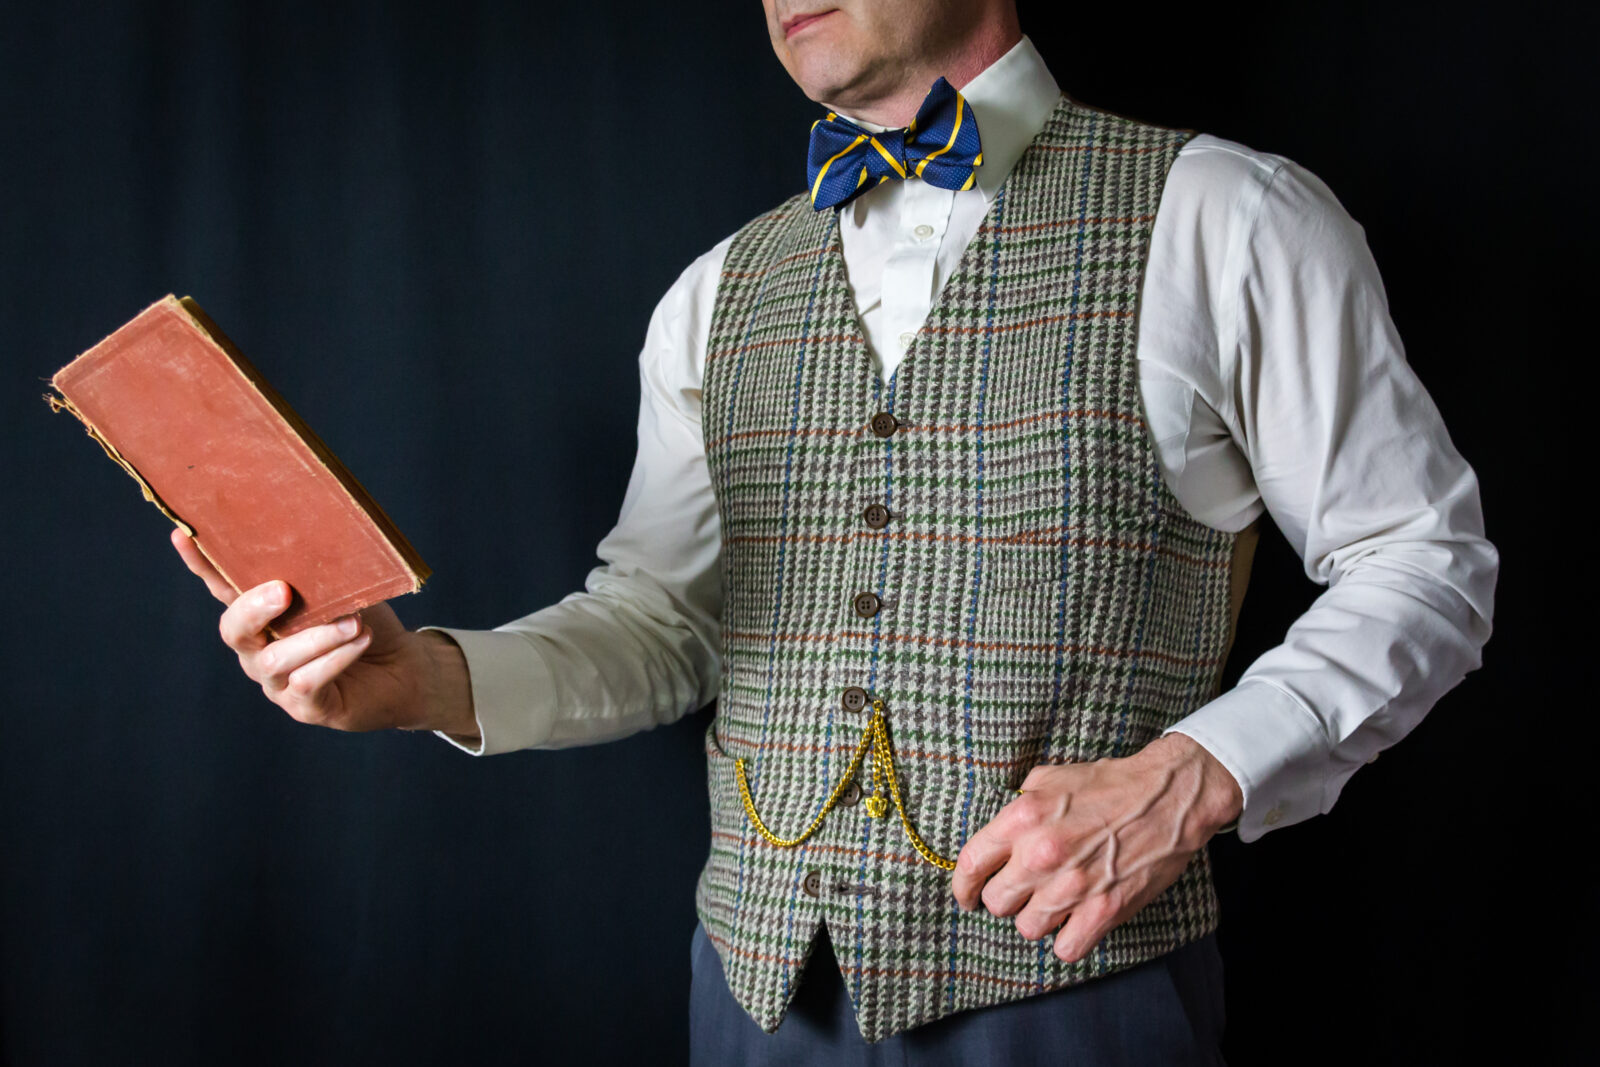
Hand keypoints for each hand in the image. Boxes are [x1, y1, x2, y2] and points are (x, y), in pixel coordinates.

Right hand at [170, 527, 476, 737]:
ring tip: (353, 622)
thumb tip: (316, 546)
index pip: (224, 588)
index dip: (202, 565)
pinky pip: (308, 683)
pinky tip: (360, 640)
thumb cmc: (366, 623)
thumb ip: (322, 575)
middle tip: (284, 591)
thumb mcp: (346, 592)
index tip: (182, 534)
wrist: (404, 668)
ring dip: (316, 637)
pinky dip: (336, 658)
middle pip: (234, 630)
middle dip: (254, 608)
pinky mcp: (304, 707)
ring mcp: (277, 682)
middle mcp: (259, 650)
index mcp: (262, 616)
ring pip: (276, 660)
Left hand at [950, 733, 1241, 962]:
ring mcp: (1073, 885)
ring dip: (1038, 919)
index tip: (966, 896)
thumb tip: (995, 833)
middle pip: (997, 902)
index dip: (963, 886)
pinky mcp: (1104, 910)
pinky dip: (1069, 939)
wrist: (1168, 796)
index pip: (970, 864)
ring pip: (1028, 928)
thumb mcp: (1049, 778)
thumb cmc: (1109, 784)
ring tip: (1054, 902)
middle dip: (1007, 898)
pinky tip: (1076, 921)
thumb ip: (1017, 806)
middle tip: (1024, 891)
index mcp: (1022, 817)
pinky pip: (1067, 948)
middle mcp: (1041, 854)